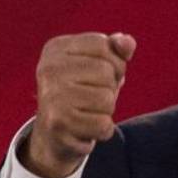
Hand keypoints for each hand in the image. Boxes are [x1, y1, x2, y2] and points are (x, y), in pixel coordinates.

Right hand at [20, 32, 135, 177]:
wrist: (55, 134)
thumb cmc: (84, 93)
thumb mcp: (100, 64)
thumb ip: (116, 50)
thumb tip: (128, 43)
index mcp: (57, 48)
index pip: (103, 44)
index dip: (114, 62)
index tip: (99, 75)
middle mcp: (49, 69)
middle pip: (106, 72)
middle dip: (110, 88)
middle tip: (91, 98)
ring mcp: (51, 96)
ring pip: (107, 99)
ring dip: (106, 111)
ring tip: (88, 112)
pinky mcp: (57, 123)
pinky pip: (103, 124)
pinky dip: (103, 130)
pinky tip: (87, 128)